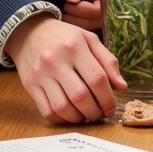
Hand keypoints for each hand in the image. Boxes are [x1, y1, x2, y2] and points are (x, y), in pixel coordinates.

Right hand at [5, 14, 125, 123]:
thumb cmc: (65, 37)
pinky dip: (61, 119)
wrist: (30, 32)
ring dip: (78, 118)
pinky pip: (46, 111)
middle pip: (80, 96)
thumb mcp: (90, 39)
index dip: (108, 98)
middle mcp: (57, 61)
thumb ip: (108, 61)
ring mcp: (41, 75)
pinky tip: (70, 115)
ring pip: (62, 107)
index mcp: (76, 47)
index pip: (97, 78)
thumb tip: (122, 87)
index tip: (112, 108)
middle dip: (94, 111)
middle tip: (100, 114)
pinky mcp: (30, 86)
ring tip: (86, 115)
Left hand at [61, 0, 103, 29]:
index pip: (100, 9)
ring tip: (63, 12)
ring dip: (77, 22)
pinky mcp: (90, 4)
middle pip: (97, 20)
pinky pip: (87, 19)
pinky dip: (76, 20)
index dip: (84, 11)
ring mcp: (97, 1)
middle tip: (63, 9)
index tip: (69, 3)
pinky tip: (66, 14)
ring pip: (92, 23)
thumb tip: (72, 0)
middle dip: (79, 19)